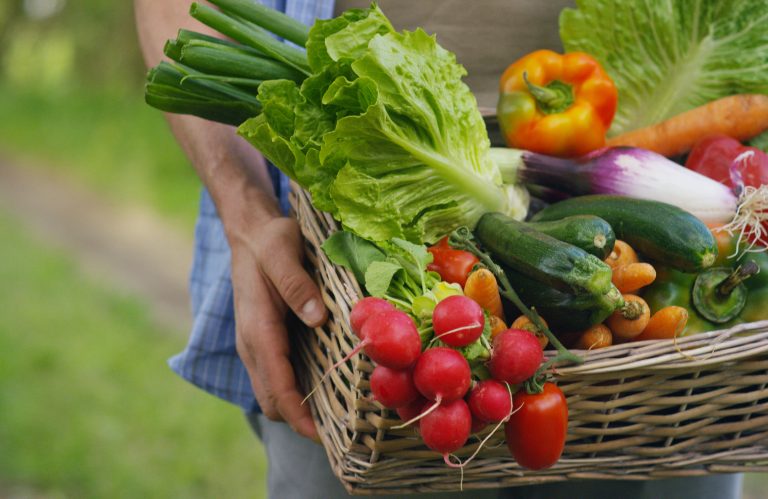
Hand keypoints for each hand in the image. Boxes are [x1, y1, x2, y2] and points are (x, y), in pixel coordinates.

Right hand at [230, 215, 326, 439]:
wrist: (250, 232)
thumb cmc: (269, 240)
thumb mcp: (282, 251)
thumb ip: (296, 284)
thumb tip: (316, 318)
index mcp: (257, 329)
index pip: (276, 386)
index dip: (298, 416)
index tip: (323, 436)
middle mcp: (252, 345)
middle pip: (272, 400)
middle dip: (300, 422)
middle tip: (342, 431)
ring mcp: (256, 345)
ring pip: (272, 392)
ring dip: (298, 410)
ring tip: (338, 417)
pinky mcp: (264, 341)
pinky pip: (277, 377)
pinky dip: (295, 391)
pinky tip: (326, 388)